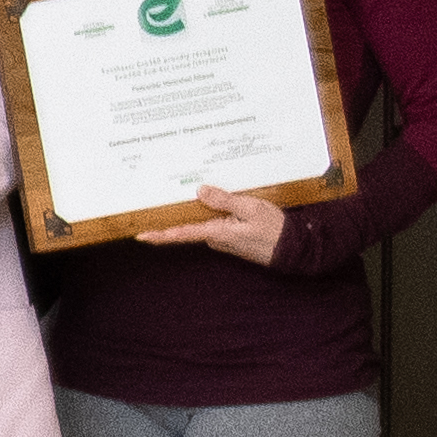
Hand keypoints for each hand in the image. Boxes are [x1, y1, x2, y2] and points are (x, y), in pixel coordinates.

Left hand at [142, 185, 292, 265]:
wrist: (295, 248)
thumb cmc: (274, 229)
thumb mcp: (250, 209)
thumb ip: (224, 200)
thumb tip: (200, 190)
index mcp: (216, 233)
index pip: (181, 234)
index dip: (160, 235)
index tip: (141, 236)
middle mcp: (215, 238)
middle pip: (190, 224)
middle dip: (178, 212)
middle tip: (161, 196)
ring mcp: (223, 239)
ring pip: (204, 222)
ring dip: (199, 209)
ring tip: (192, 189)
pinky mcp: (232, 237)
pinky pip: (217, 222)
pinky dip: (214, 211)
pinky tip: (215, 199)